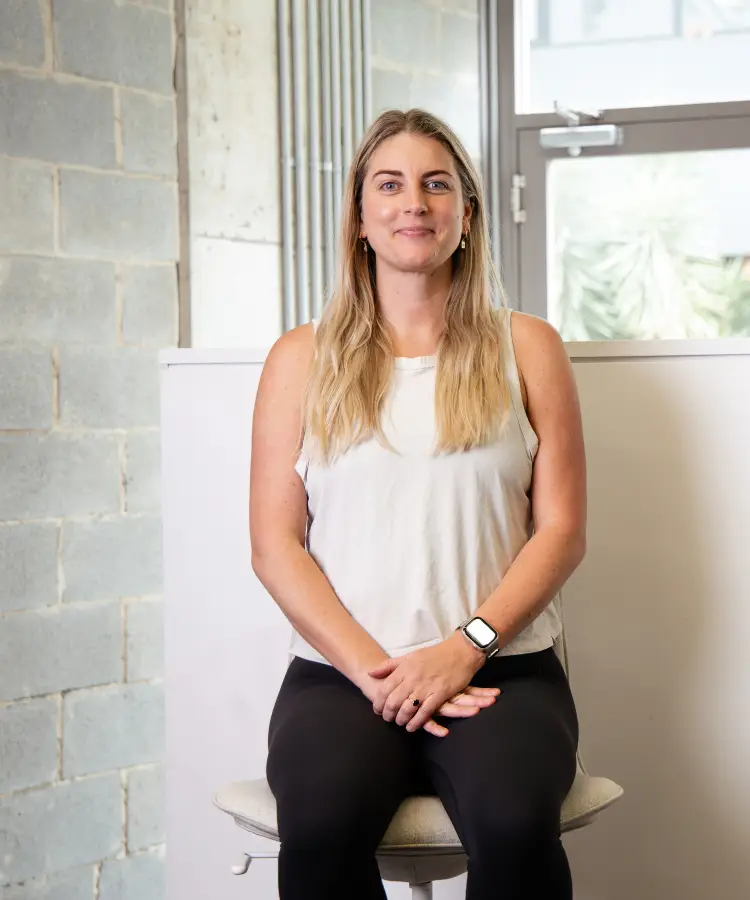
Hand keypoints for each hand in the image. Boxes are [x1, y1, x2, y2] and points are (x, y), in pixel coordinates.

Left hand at [368, 633, 498, 735]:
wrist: (460, 652)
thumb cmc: (434, 655)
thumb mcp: (409, 656)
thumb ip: (389, 666)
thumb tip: (370, 673)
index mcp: (404, 668)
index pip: (385, 688)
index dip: (378, 702)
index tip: (377, 709)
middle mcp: (413, 678)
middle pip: (393, 701)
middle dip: (387, 714)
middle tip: (387, 719)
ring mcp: (426, 687)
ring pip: (407, 709)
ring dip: (401, 719)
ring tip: (399, 723)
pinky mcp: (440, 694)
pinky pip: (425, 712)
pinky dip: (417, 722)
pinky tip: (412, 726)